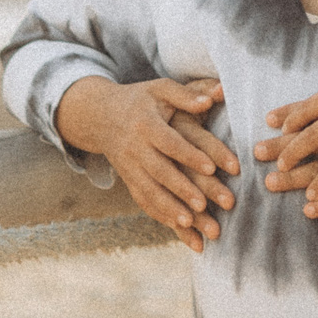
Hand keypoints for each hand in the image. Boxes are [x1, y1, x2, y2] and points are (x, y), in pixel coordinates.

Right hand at [56, 76, 232, 252]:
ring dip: (169, 209)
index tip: (212, 168)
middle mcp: (134, 148)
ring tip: (191, 224)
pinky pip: (143, 200)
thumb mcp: (161, 89)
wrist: (101, 116)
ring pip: (149, 191)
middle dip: (182, 189)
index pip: (170, 142)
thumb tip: (215, 96)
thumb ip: (187, 94)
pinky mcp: (128, 180)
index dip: (190, 155)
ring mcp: (129, 167)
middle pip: (160, 172)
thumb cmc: (141, 100)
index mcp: (146, 123)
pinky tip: (179, 229)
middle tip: (204, 205)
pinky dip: (160, 215)